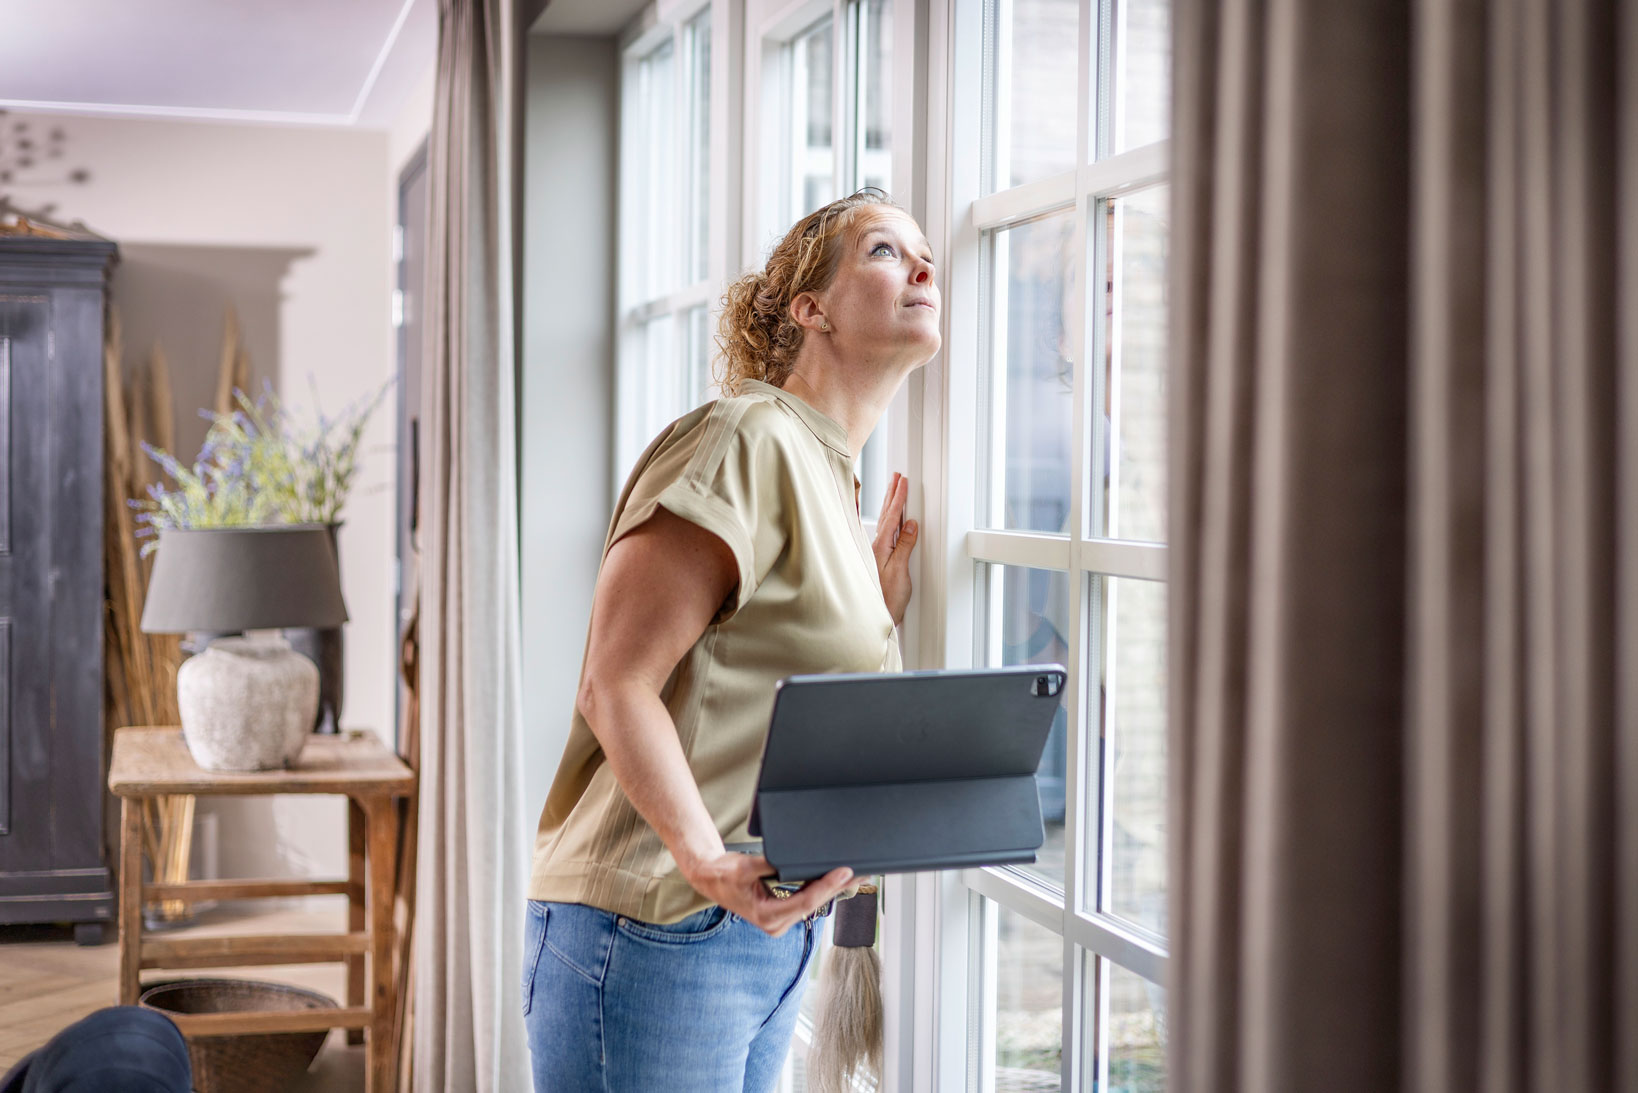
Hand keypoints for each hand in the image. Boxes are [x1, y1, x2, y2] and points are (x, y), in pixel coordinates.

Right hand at [682, 852, 853, 936]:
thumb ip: (769, 864)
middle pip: (814, 903)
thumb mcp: (745, 866)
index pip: (805, 900)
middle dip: (838, 887)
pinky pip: (807, 900)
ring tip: (854, 874)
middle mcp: (776, 924)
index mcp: (767, 916)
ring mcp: (780, 920)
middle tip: (861, 872)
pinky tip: (835, 878)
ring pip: (813, 903)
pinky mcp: (783, 913)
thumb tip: (790, 859)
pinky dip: (821, 888)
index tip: (843, 872)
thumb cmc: (724, 874)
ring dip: (833, 888)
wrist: (711, 879)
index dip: (827, 886)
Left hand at [872, 472, 918, 626]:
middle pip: (886, 514)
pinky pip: (886, 531)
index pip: (892, 515)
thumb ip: (904, 546)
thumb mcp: (899, 570)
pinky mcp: (880, 559)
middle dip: (892, 493)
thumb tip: (910, 524)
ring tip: (894, 488)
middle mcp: (877, 546)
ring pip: (885, 521)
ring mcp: (878, 552)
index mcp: (881, 546)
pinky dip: (889, 518)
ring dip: (890, 503)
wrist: (879, 616)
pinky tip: (891, 517)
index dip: (898, 497)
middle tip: (897, 476)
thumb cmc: (887, 598)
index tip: (903, 481)